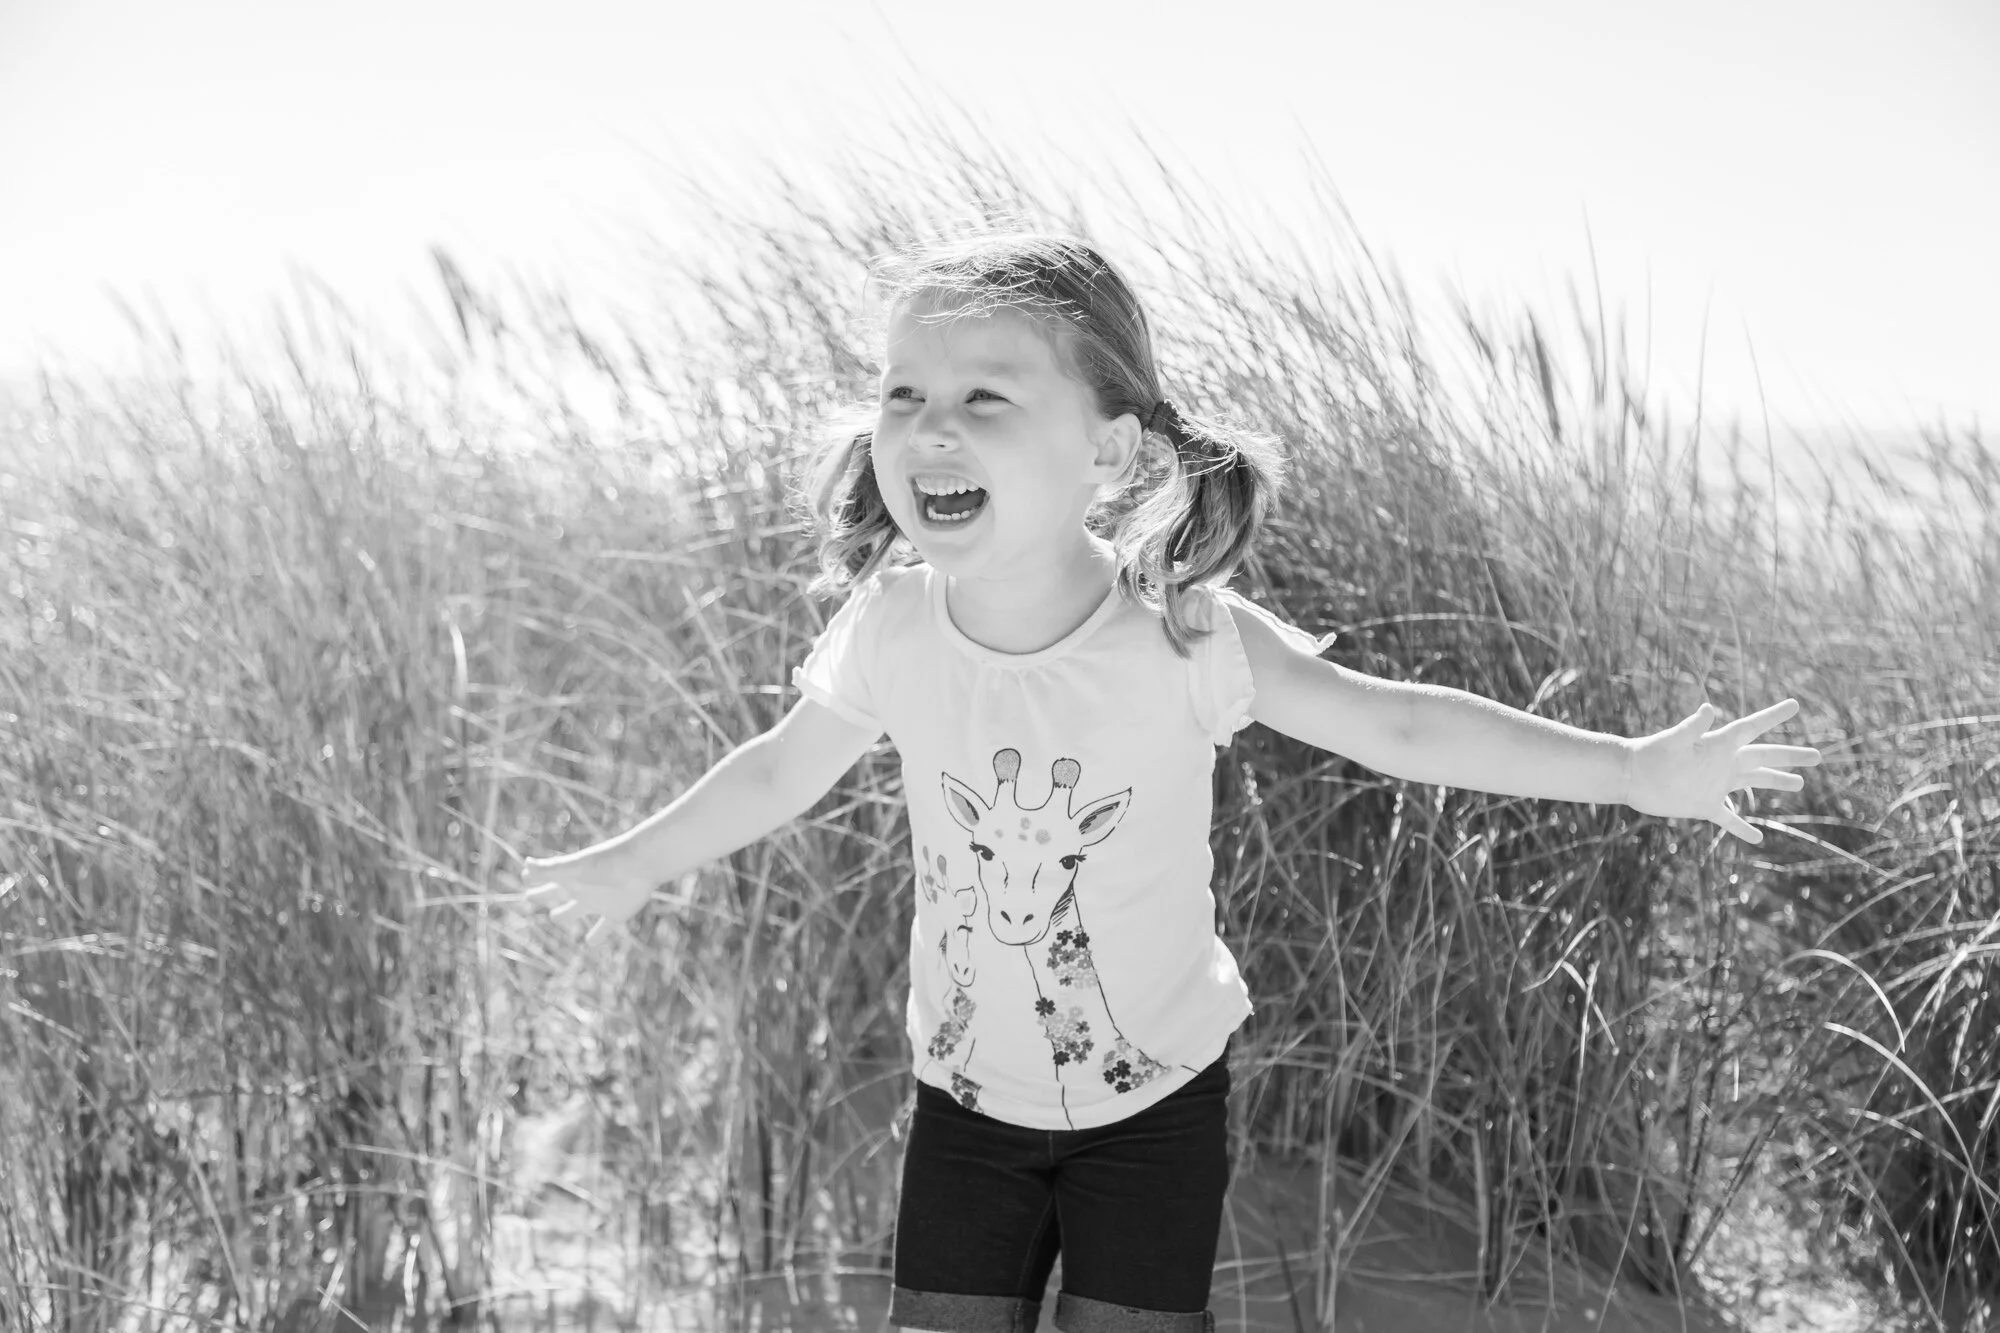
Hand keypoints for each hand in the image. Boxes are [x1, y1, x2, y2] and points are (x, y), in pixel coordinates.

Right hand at [517, 840, 657, 929]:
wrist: (640, 863)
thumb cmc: (605, 863)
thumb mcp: (573, 868)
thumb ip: (548, 870)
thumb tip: (525, 867)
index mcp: (572, 879)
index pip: (547, 885)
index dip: (535, 886)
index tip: (525, 883)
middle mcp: (583, 890)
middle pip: (558, 896)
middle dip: (545, 896)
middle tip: (530, 897)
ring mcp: (599, 901)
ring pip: (576, 910)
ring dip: (566, 913)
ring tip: (556, 915)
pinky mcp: (617, 913)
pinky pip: (604, 927)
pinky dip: (597, 935)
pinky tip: (591, 943)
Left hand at [1625, 698, 1820, 843]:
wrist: (1631, 777)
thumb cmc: (1651, 753)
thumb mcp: (1674, 739)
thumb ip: (1692, 726)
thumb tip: (1708, 708)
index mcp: (1719, 744)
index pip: (1753, 727)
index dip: (1774, 715)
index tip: (1795, 705)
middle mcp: (1722, 762)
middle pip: (1764, 757)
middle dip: (1790, 756)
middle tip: (1817, 755)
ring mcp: (1716, 784)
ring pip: (1754, 783)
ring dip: (1776, 783)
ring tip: (1799, 784)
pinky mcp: (1705, 805)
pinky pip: (1729, 819)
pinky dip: (1742, 828)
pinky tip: (1757, 838)